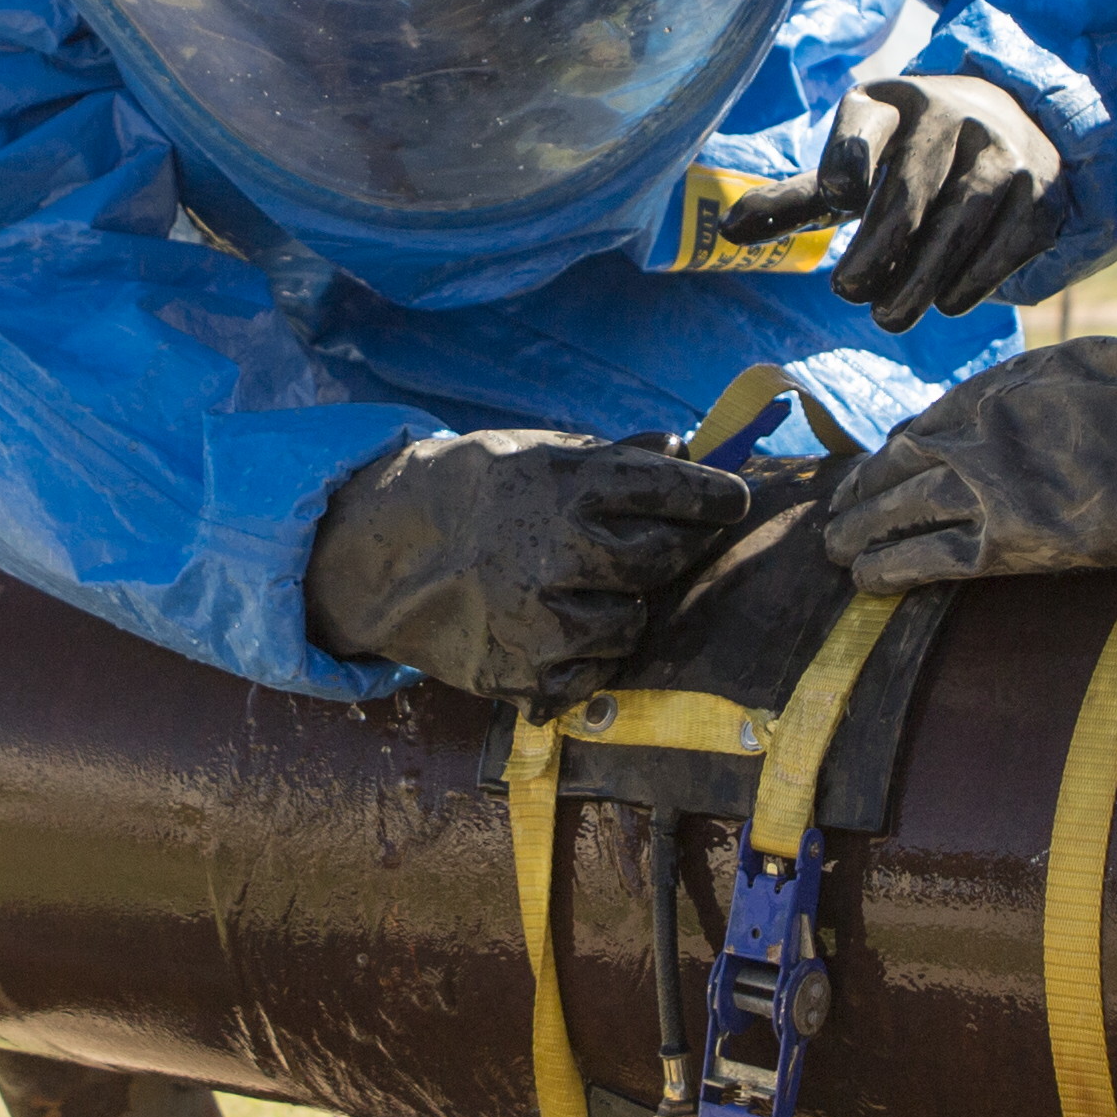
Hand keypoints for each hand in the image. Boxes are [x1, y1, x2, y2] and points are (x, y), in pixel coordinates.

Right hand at [303, 428, 756, 695]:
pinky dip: (588, 655)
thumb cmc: (473, 495)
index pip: (669, 488)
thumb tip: (683, 443)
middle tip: (666, 544)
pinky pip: (593, 673)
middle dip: (674, 551)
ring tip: (589, 589)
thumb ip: (613, 455)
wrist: (383, 555)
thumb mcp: (535, 454)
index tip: (733, 500)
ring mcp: (539, 616)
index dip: (712, 495)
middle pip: (660, 559)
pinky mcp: (522, 670)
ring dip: (624, 609)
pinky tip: (561, 629)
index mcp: (564, 484)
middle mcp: (557, 550)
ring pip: (631, 624)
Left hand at [718, 74, 1069, 331]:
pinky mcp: (1038, 189)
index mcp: (892, 103)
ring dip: (925, 272)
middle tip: (847, 292)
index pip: (866, 123)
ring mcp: (1001, 150)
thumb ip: (795, 202)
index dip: (851, 157)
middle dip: (881, 243)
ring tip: (888, 316)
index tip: (837, 199)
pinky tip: (948, 302)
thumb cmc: (906, 159)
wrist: (1007, 125)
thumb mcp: (852, 167)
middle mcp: (951, 116)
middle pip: (914, 183)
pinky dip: (977, 275)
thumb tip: (726, 233)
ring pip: (964, 215)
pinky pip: (1008, 237)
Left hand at [824, 335, 1116, 590]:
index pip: (925, 423)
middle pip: (901, 466)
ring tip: (835, 548)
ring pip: (903, 512)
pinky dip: (895, 568)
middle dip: (864, 491)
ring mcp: (988, 489)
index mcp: (994, 391)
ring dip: (863, 530)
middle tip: (836, 511)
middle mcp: (978, 435)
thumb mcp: (1075, 365)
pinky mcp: (1011, 542)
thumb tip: (1006, 404)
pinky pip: (934, 559)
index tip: (877, 465)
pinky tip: (867, 581)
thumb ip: (1029, 387)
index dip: (894, 450)